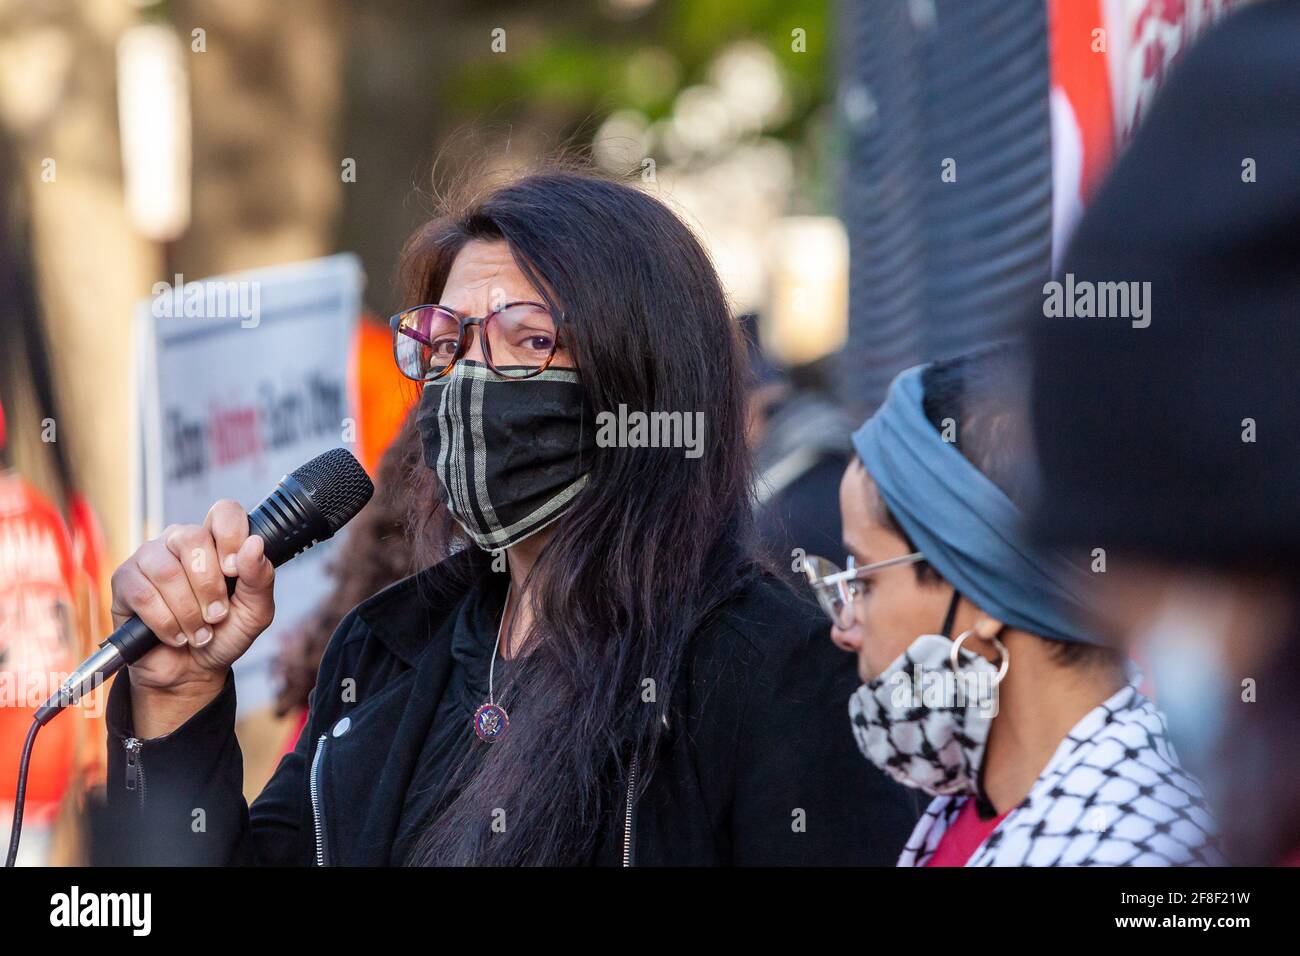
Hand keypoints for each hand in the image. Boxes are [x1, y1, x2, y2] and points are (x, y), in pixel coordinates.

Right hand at [111, 499, 275, 699]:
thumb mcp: (255, 612)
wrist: (191, 671)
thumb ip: (260, 579)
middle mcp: (180, 541)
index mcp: (216, 540)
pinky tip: (175, 635)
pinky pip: (144, 595)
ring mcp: (149, 558)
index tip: (235, 571)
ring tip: (198, 632)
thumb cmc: (223, 634)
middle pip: (192, 539)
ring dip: (188, 611)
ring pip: (167, 571)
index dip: (231, 536)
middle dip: (209, 586)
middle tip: (217, 615)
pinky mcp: (124, 581)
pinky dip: (166, 623)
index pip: (224, 512)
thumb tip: (254, 545)